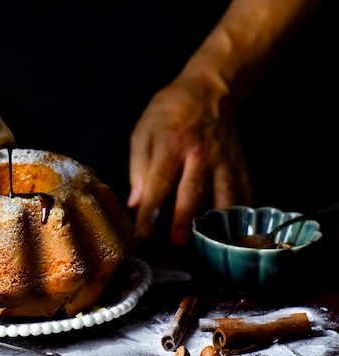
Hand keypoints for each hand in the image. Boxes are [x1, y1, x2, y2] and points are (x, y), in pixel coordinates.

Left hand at [127, 74, 251, 245]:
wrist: (211, 89)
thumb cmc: (169, 112)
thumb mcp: (143, 131)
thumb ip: (138, 167)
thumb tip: (135, 203)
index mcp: (170, 145)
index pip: (158, 183)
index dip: (150, 210)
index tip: (143, 233)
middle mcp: (198, 155)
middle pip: (192, 192)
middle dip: (184, 219)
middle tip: (177, 243)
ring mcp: (223, 161)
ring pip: (223, 196)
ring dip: (216, 223)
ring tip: (210, 245)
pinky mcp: (239, 165)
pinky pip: (243, 193)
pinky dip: (240, 215)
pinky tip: (235, 234)